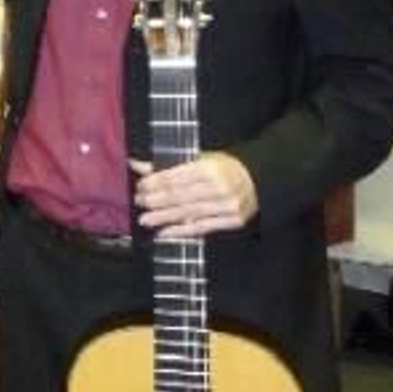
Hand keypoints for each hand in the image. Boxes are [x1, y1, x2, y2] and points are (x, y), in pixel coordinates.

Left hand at [133, 151, 257, 237]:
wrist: (256, 180)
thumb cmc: (222, 168)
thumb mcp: (198, 159)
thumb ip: (167, 165)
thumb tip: (136, 164)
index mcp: (210, 167)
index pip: (175, 177)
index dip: (155, 183)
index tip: (140, 187)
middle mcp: (220, 187)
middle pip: (180, 196)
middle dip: (155, 200)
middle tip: (139, 203)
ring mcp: (228, 206)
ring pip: (188, 213)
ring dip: (163, 218)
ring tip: (145, 220)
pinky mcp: (232, 221)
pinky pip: (201, 228)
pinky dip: (180, 231)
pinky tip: (164, 233)